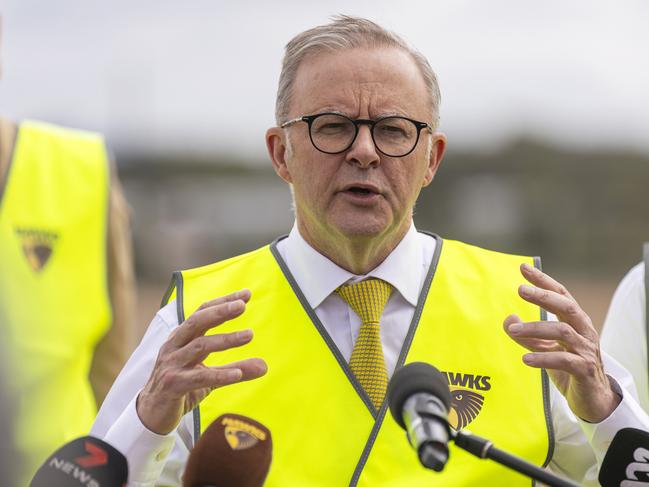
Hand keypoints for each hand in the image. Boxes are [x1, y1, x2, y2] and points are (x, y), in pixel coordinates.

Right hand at [137, 289, 266, 434]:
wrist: (150, 415)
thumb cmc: (180, 388)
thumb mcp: (210, 377)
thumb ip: (234, 369)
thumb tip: (265, 366)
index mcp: (182, 338)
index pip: (202, 312)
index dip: (223, 302)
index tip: (246, 294)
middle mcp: (175, 346)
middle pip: (197, 321)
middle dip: (220, 311)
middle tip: (242, 306)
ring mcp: (171, 364)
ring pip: (200, 346)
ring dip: (226, 339)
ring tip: (249, 335)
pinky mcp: (172, 384)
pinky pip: (199, 377)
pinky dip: (220, 374)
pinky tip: (239, 374)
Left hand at [503, 263, 619, 422]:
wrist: (592, 401)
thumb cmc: (569, 369)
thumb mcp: (545, 349)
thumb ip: (527, 335)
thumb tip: (508, 319)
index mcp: (575, 322)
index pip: (561, 295)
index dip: (544, 280)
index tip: (524, 268)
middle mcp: (584, 332)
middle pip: (566, 307)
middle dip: (543, 296)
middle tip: (520, 290)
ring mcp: (586, 350)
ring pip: (563, 332)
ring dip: (535, 328)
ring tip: (513, 331)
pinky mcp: (585, 370)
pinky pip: (564, 360)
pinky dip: (543, 357)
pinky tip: (526, 359)